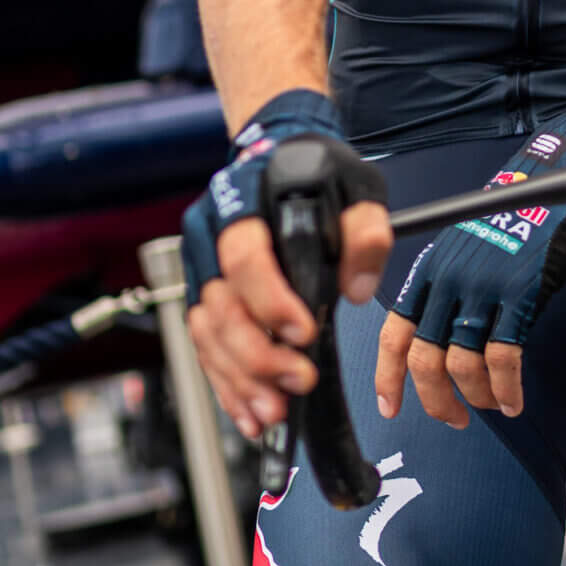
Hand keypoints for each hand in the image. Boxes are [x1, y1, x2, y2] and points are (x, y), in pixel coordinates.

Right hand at [181, 91, 389, 437]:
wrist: (277, 153)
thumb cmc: (319, 172)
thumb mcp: (357, 186)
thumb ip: (366, 232)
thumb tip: (359, 288)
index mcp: (243, 204)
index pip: (244, 256)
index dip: (269, 299)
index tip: (303, 333)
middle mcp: (209, 237)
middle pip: (221, 305)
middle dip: (257, 354)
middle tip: (297, 382)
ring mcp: (200, 268)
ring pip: (208, 333)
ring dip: (238, 379)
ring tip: (274, 413)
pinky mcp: (204, 296)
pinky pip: (205, 347)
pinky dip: (226, 384)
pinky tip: (251, 412)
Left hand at [376, 113, 565, 427]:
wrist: (555, 187)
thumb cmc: (514, 222)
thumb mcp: (466, 252)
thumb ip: (449, 293)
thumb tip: (444, 348)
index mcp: (430, 271)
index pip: (394, 332)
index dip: (388, 376)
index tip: (390, 408)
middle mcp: (448, 280)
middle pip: (425, 358)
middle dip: (436, 401)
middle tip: (454, 418)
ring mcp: (482, 287)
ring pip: (463, 364)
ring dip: (478, 397)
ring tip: (493, 405)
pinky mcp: (517, 294)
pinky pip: (503, 357)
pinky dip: (507, 388)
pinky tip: (514, 400)